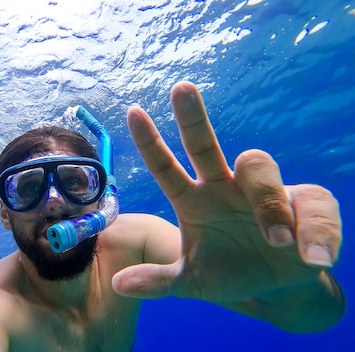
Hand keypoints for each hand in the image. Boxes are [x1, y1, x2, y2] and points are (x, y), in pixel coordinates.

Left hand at [112, 81, 341, 302]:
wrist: (274, 288)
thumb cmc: (229, 274)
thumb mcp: (193, 282)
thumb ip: (159, 281)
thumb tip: (117, 284)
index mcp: (194, 202)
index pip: (166, 168)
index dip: (150, 142)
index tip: (132, 111)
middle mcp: (225, 187)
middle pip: (206, 145)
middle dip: (191, 118)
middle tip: (180, 89)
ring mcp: (264, 191)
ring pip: (259, 168)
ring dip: (268, 203)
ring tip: (277, 240)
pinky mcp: (306, 203)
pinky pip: (313, 206)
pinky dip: (315, 233)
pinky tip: (313, 257)